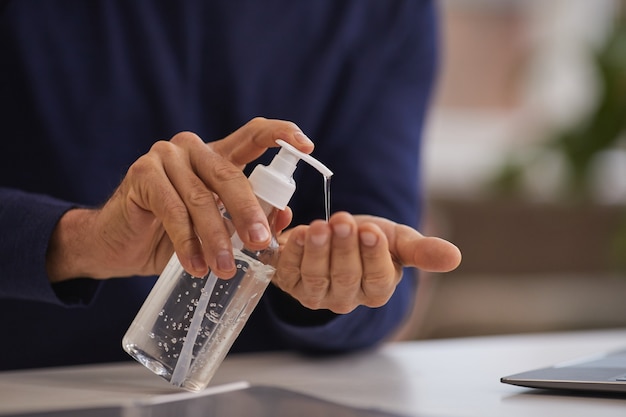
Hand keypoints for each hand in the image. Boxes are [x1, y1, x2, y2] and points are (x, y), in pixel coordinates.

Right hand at [46, 117, 312, 282]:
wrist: (118, 244)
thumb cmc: (172, 236)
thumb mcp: (216, 229)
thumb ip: (246, 219)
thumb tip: (283, 218)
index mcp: (217, 156)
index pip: (254, 135)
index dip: (281, 134)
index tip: (308, 145)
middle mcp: (193, 149)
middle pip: (230, 176)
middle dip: (248, 214)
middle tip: (261, 244)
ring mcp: (166, 157)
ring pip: (202, 199)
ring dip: (216, 238)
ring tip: (224, 270)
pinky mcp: (142, 174)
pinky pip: (173, 211)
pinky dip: (186, 242)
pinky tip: (194, 265)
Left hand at [273, 212, 461, 313]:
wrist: (335, 233)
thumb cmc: (368, 238)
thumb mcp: (397, 239)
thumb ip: (422, 250)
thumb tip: (455, 257)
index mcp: (377, 290)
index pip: (378, 279)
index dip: (373, 256)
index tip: (370, 230)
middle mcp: (347, 298)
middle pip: (346, 278)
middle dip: (344, 249)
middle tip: (342, 220)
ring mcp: (317, 294)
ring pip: (317, 278)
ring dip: (317, 251)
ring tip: (319, 226)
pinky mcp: (291, 283)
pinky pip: (289, 272)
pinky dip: (293, 253)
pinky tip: (298, 233)